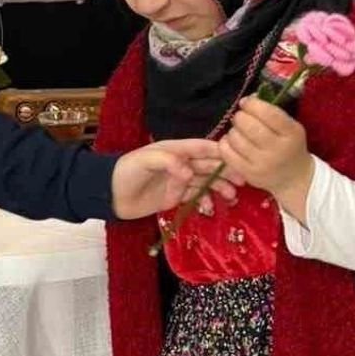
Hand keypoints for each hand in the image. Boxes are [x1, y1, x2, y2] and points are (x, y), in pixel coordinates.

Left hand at [111, 139, 235, 219]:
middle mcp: (180, 164)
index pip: (202, 147)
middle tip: (243, 180)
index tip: (238, 156)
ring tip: (232, 196)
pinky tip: (211, 208)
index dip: (220, 151)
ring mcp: (179, 181)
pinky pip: (196, 197)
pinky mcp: (175, 197)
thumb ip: (168, 162)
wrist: (111, 195)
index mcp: (175, 150)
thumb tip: (189, 172)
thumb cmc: (126, 172)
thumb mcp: (145, 161)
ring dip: (220, 187)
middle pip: (208, 165)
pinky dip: (206, 201)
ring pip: (206, 182)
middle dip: (226, 171)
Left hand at [219, 96, 314, 220]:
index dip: (252, 104)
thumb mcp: (289, 126)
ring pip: (235, 138)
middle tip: (241, 118)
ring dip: (233, 130)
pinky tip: (232, 142)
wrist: (293, 177)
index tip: (246, 103)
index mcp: (291, 133)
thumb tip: (249, 98)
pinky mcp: (248, 174)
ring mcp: (262, 164)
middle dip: (240, 116)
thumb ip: (271, 111)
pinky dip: (225, 143)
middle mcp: (278, 149)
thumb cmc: (289, 145)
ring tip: (239, 132)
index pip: (268, 113)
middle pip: (248, 125)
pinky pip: (227, 153)